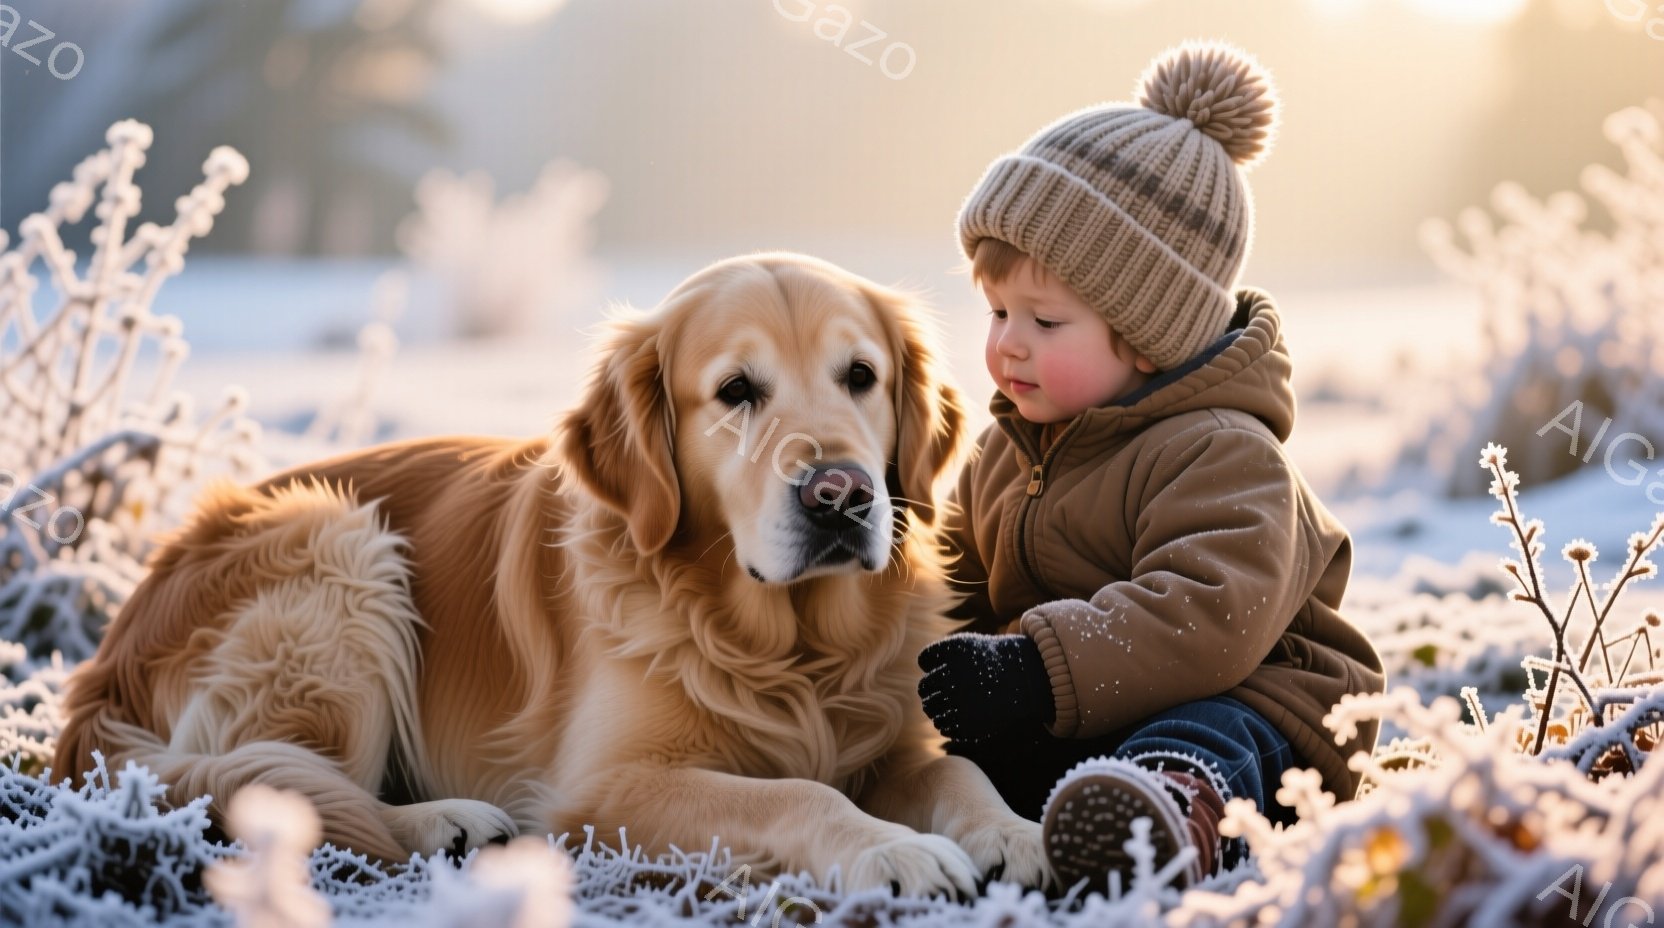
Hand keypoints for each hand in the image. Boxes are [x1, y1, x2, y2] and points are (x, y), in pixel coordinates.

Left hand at [917, 633, 1054, 740]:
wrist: (1029, 682)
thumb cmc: (996, 662)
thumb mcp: (969, 647)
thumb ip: (942, 657)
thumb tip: (922, 681)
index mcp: (955, 652)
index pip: (925, 659)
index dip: (931, 664)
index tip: (944, 666)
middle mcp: (955, 676)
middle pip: (924, 687)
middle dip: (931, 689)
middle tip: (943, 690)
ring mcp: (960, 701)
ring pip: (930, 708)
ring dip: (935, 708)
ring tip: (949, 705)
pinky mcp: (968, 723)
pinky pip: (943, 726)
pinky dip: (945, 723)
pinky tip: (956, 717)